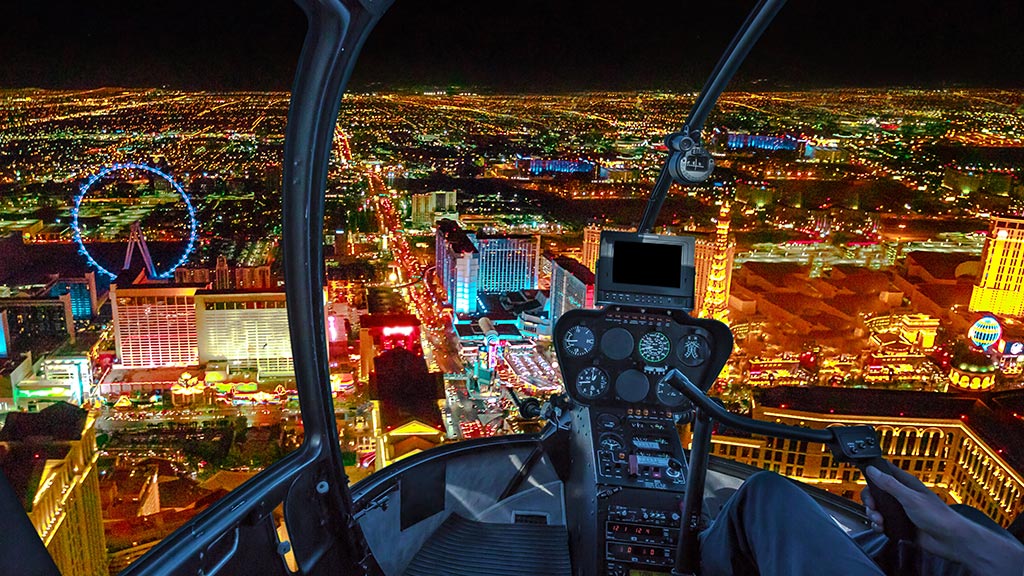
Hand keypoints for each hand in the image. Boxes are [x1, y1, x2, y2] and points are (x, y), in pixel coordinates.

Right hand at [864, 465, 1023, 574]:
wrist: (950, 541)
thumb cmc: (938, 516)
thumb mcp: (910, 498)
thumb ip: (890, 484)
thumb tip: (873, 470)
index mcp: (906, 484)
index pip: (883, 472)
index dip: (872, 474)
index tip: (866, 481)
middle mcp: (902, 496)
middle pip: (876, 492)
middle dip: (870, 500)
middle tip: (873, 507)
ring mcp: (900, 510)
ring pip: (877, 508)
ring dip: (873, 514)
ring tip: (879, 521)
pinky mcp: (899, 524)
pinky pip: (882, 522)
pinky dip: (878, 525)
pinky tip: (882, 528)